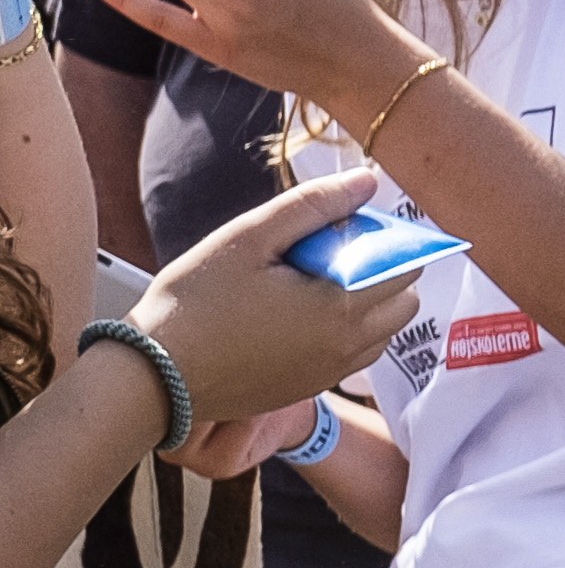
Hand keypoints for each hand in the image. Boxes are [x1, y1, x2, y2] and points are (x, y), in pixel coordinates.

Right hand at [130, 170, 423, 458]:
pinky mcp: (310, 388)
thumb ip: (314, 205)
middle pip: (404, 302)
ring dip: (366, 303)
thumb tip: (369, 180)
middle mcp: (350, 347)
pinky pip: (351, 355)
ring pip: (382, 331)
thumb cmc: (195, 300)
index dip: (384, 239)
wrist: (154, 374)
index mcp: (344, 307)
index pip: (406, 266)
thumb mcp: (250, 238)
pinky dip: (343, 330)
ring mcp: (332, 373)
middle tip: (325, 253)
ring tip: (306, 282)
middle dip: (383, 272)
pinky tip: (293, 313)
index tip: (339, 226)